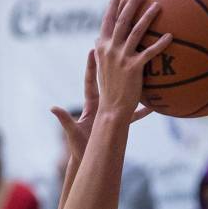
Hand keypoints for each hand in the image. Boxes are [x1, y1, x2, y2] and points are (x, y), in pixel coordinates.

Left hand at [52, 46, 153, 162]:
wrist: (88, 159)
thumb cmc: (78, 147)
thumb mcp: (73, 131)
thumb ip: (64, 119)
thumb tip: (53, 107)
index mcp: (90, 105)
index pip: (91, 81)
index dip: (92, 66)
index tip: (94, 49)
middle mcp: (102, 106)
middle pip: (109, 82)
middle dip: (115, 68)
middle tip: (121, 52)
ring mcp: (113, 113)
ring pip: (125, 96)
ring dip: (134, 86)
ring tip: (143, 72)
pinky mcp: (120, 124)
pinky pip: (134, 115)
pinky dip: (143, 110)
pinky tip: (154, 104)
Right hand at [93, 0, 170, 120]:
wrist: (111, 111)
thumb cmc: (109, 94)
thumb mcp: (101, 71)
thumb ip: (101, 55)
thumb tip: (97, 43)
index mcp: (102, 50)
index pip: (106, 23)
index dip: (112, 7)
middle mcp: (110, 51)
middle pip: (121, 21)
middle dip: (131, 3)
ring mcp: (121, 58)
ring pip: (136, 31)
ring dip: (147, 16)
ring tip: (158, 5)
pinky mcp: (133, 68)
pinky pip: (149, 52)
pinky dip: (160, 43)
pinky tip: (170, 36)